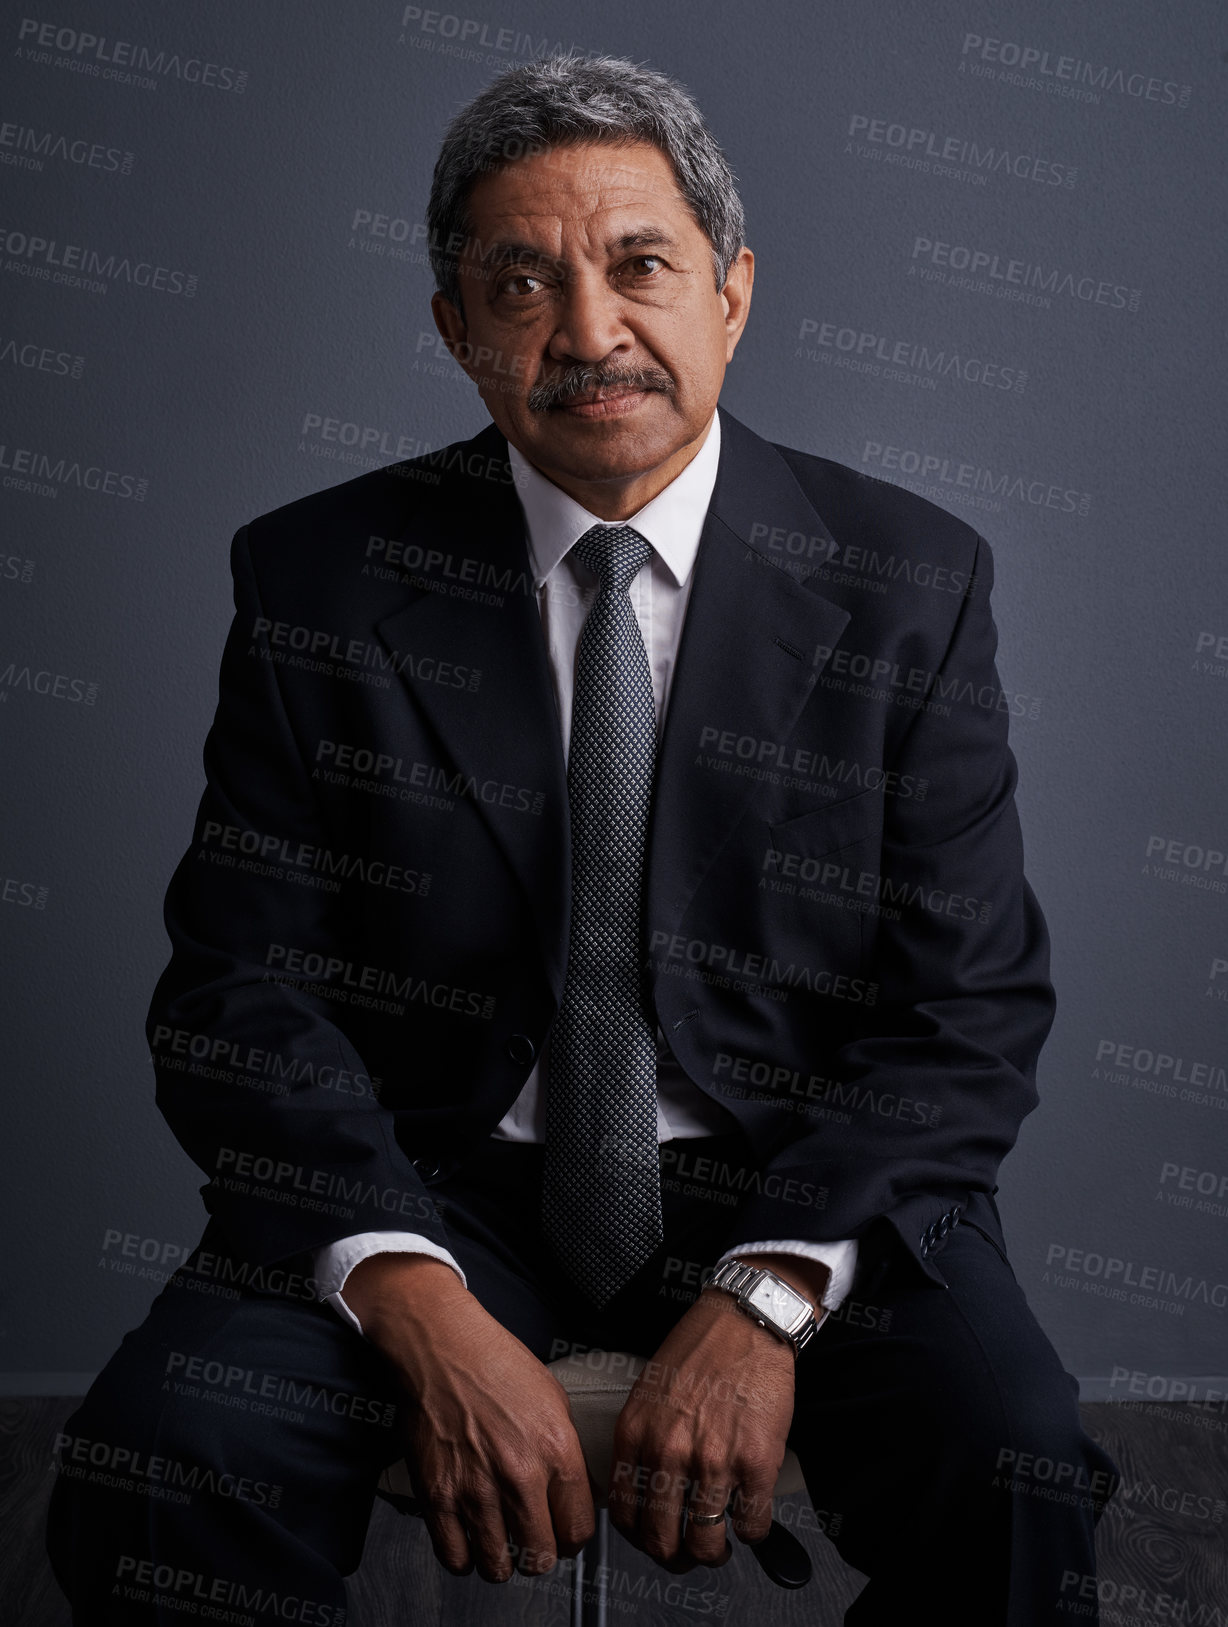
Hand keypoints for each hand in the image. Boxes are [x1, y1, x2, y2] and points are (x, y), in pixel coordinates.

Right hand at [346, 1253, 595, 1582]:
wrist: (442, 1344)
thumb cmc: (494, 1361)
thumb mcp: (553, 1399)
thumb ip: (567, 1452)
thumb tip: (576, 1495)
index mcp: (557, 1449)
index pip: (579, 1530)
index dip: (571, 1538)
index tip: (562, 1534)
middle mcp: (520, 1474)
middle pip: (540, 1558)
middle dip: (538, 1554)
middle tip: (530, 1539)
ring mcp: (476, 1488)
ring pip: (498, 1567)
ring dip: (501, 1560)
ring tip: (499, 1540)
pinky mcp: (437, 1494)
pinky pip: (455, 1558)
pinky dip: (463, 1557)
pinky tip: (468, 1537)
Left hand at [607, 1286, 796, 1572]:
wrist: (744, 1321)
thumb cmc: (699, 1350)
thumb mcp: (647, 1393)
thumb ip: (640, 1441)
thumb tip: (639, 1490)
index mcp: (636, 1434)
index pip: (625, 1516)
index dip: (640, 1538)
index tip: (652, 1538)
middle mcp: (668, 1452)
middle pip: (662, 1541)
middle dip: (675, 1558)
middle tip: (686, 1553)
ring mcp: (713, 1461)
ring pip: (706, 1543)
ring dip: (714, 1553)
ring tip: (720, 1544)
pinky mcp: (756, 1462)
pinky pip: (751, 1525)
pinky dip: (752, 1532)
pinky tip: (749, 1516)